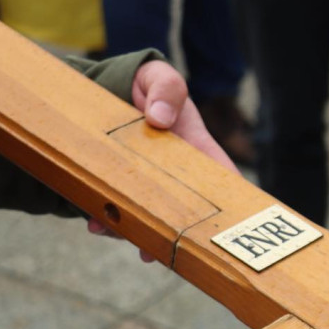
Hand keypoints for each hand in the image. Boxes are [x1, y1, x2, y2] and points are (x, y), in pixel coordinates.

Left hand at [88, 60, 241, 260]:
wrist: (103, 89)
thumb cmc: (144, 85)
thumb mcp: (159, 78)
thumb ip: (166, 89)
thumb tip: (160, 118)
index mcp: (198, 151)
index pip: (223, 182)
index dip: (232, 208)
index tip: (228, 231)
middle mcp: (178, 177)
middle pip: (185, 213)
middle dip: (176, 234)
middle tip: (164, 249)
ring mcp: (149, 187)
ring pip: (150, 218)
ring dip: (135, 231)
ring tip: (115, 232)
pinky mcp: (121, 190)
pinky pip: (120, 211)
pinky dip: (108, 221)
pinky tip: (96, 223)